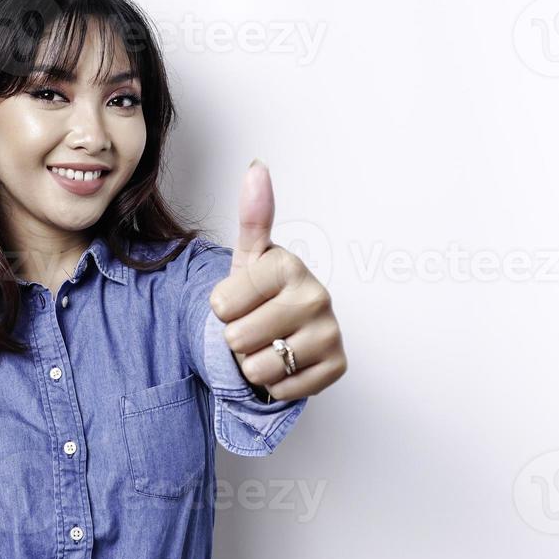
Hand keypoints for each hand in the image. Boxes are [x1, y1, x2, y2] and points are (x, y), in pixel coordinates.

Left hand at [208, 159, 346, 400]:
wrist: (286, 332)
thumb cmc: (262, 295)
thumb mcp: (248, 258)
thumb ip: (252, 217)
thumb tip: (257, 168)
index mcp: (289, 265)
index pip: (222, 305)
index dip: (221, 309)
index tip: (240, 300)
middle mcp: (316, 295)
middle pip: (239, 338)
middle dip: (236, 339)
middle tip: (254, 326)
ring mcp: (331, 332)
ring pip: (260, 369)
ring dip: (254, 364)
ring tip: (268, 344)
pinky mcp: (338, 366)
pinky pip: (283, 390)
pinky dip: (276, 384)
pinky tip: (287, 363)